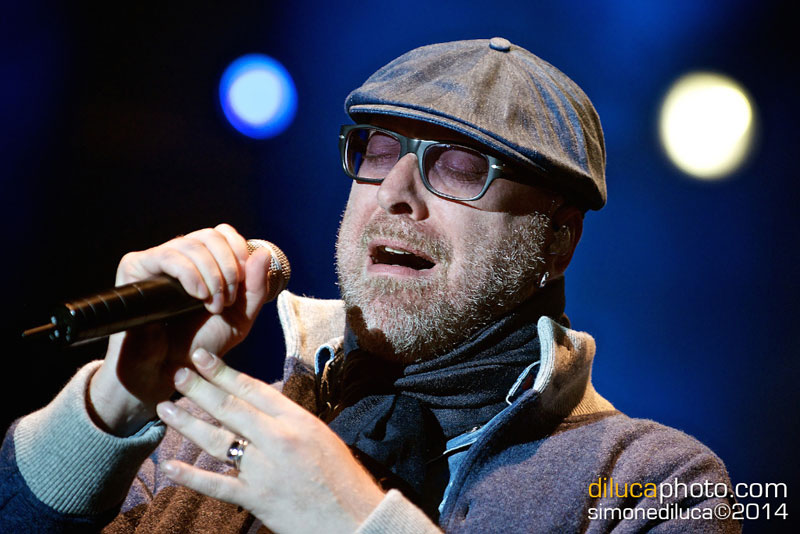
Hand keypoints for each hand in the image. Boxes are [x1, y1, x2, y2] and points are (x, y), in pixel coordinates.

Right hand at [90, 224, 273, 434]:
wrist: (167, 371)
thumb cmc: (202, 346)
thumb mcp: (240, 318)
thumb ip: (256, 289)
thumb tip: (264, 253)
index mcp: (204, 262)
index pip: (223, 234)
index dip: (239, 252)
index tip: (243, 282)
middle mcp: (180, 256)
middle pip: (211, 235)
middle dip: (228, 267)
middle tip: (228, 300)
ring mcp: (157, 260)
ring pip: (191, 244)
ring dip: (212, 275)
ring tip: (213, 305)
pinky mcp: (135, 267)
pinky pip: (167, 256)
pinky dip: (190, 273)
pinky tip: (198, 295)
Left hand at [155, 349, 384, 533]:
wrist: (354, 518)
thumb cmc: (341, 476)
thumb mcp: (320, 435)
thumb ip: (288, 420)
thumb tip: (258, 406)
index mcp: (297, 420)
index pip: (253, 389)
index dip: (224, 372)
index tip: (202, 358)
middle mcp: (278, 440)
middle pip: (231, 409)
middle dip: (200, 389)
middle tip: (177, 375)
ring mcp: (264, 469)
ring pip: (218, 441)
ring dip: (188, 424)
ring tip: (165, 409)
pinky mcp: (256, 498)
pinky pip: (216, 484)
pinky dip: (190, 475)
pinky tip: (168, 465)